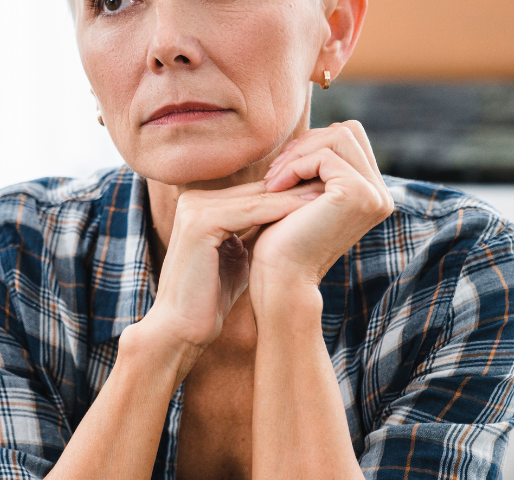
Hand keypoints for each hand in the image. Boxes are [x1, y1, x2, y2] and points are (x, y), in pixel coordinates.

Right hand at [139, 179, 323, 375]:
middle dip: (294, 188)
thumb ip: (253, 234)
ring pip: (255, 198)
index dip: (288, 193)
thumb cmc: (209, 299)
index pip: (252, 193)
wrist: (180, 329)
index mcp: (199, 205)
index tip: (324, 192)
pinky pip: (249, 212)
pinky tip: (308, 209)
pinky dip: (280, 211)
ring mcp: (194, 209)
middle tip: (333, 183)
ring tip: (327, 192)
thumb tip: (287, 222)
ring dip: (293, 196)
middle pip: (254, 191)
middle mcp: (193, 200)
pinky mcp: (200, 224)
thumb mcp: (236, 257)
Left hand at [254, 121, 394, 287]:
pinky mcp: (357, 194)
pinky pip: (324, 155)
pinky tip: (275, 189)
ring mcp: (374, 194)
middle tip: (276, 172)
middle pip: (349, 131)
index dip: (312, 145)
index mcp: (372, 193)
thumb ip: (317, 167)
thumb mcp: (304, 195)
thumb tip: (316, 130)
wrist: (280, 279)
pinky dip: (294, 166)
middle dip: (307, 143)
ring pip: (339, 135)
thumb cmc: (282, 240)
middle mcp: (381, 194)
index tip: (281, 170)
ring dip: (299, 153)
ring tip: (273, 180)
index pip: (349, 139)